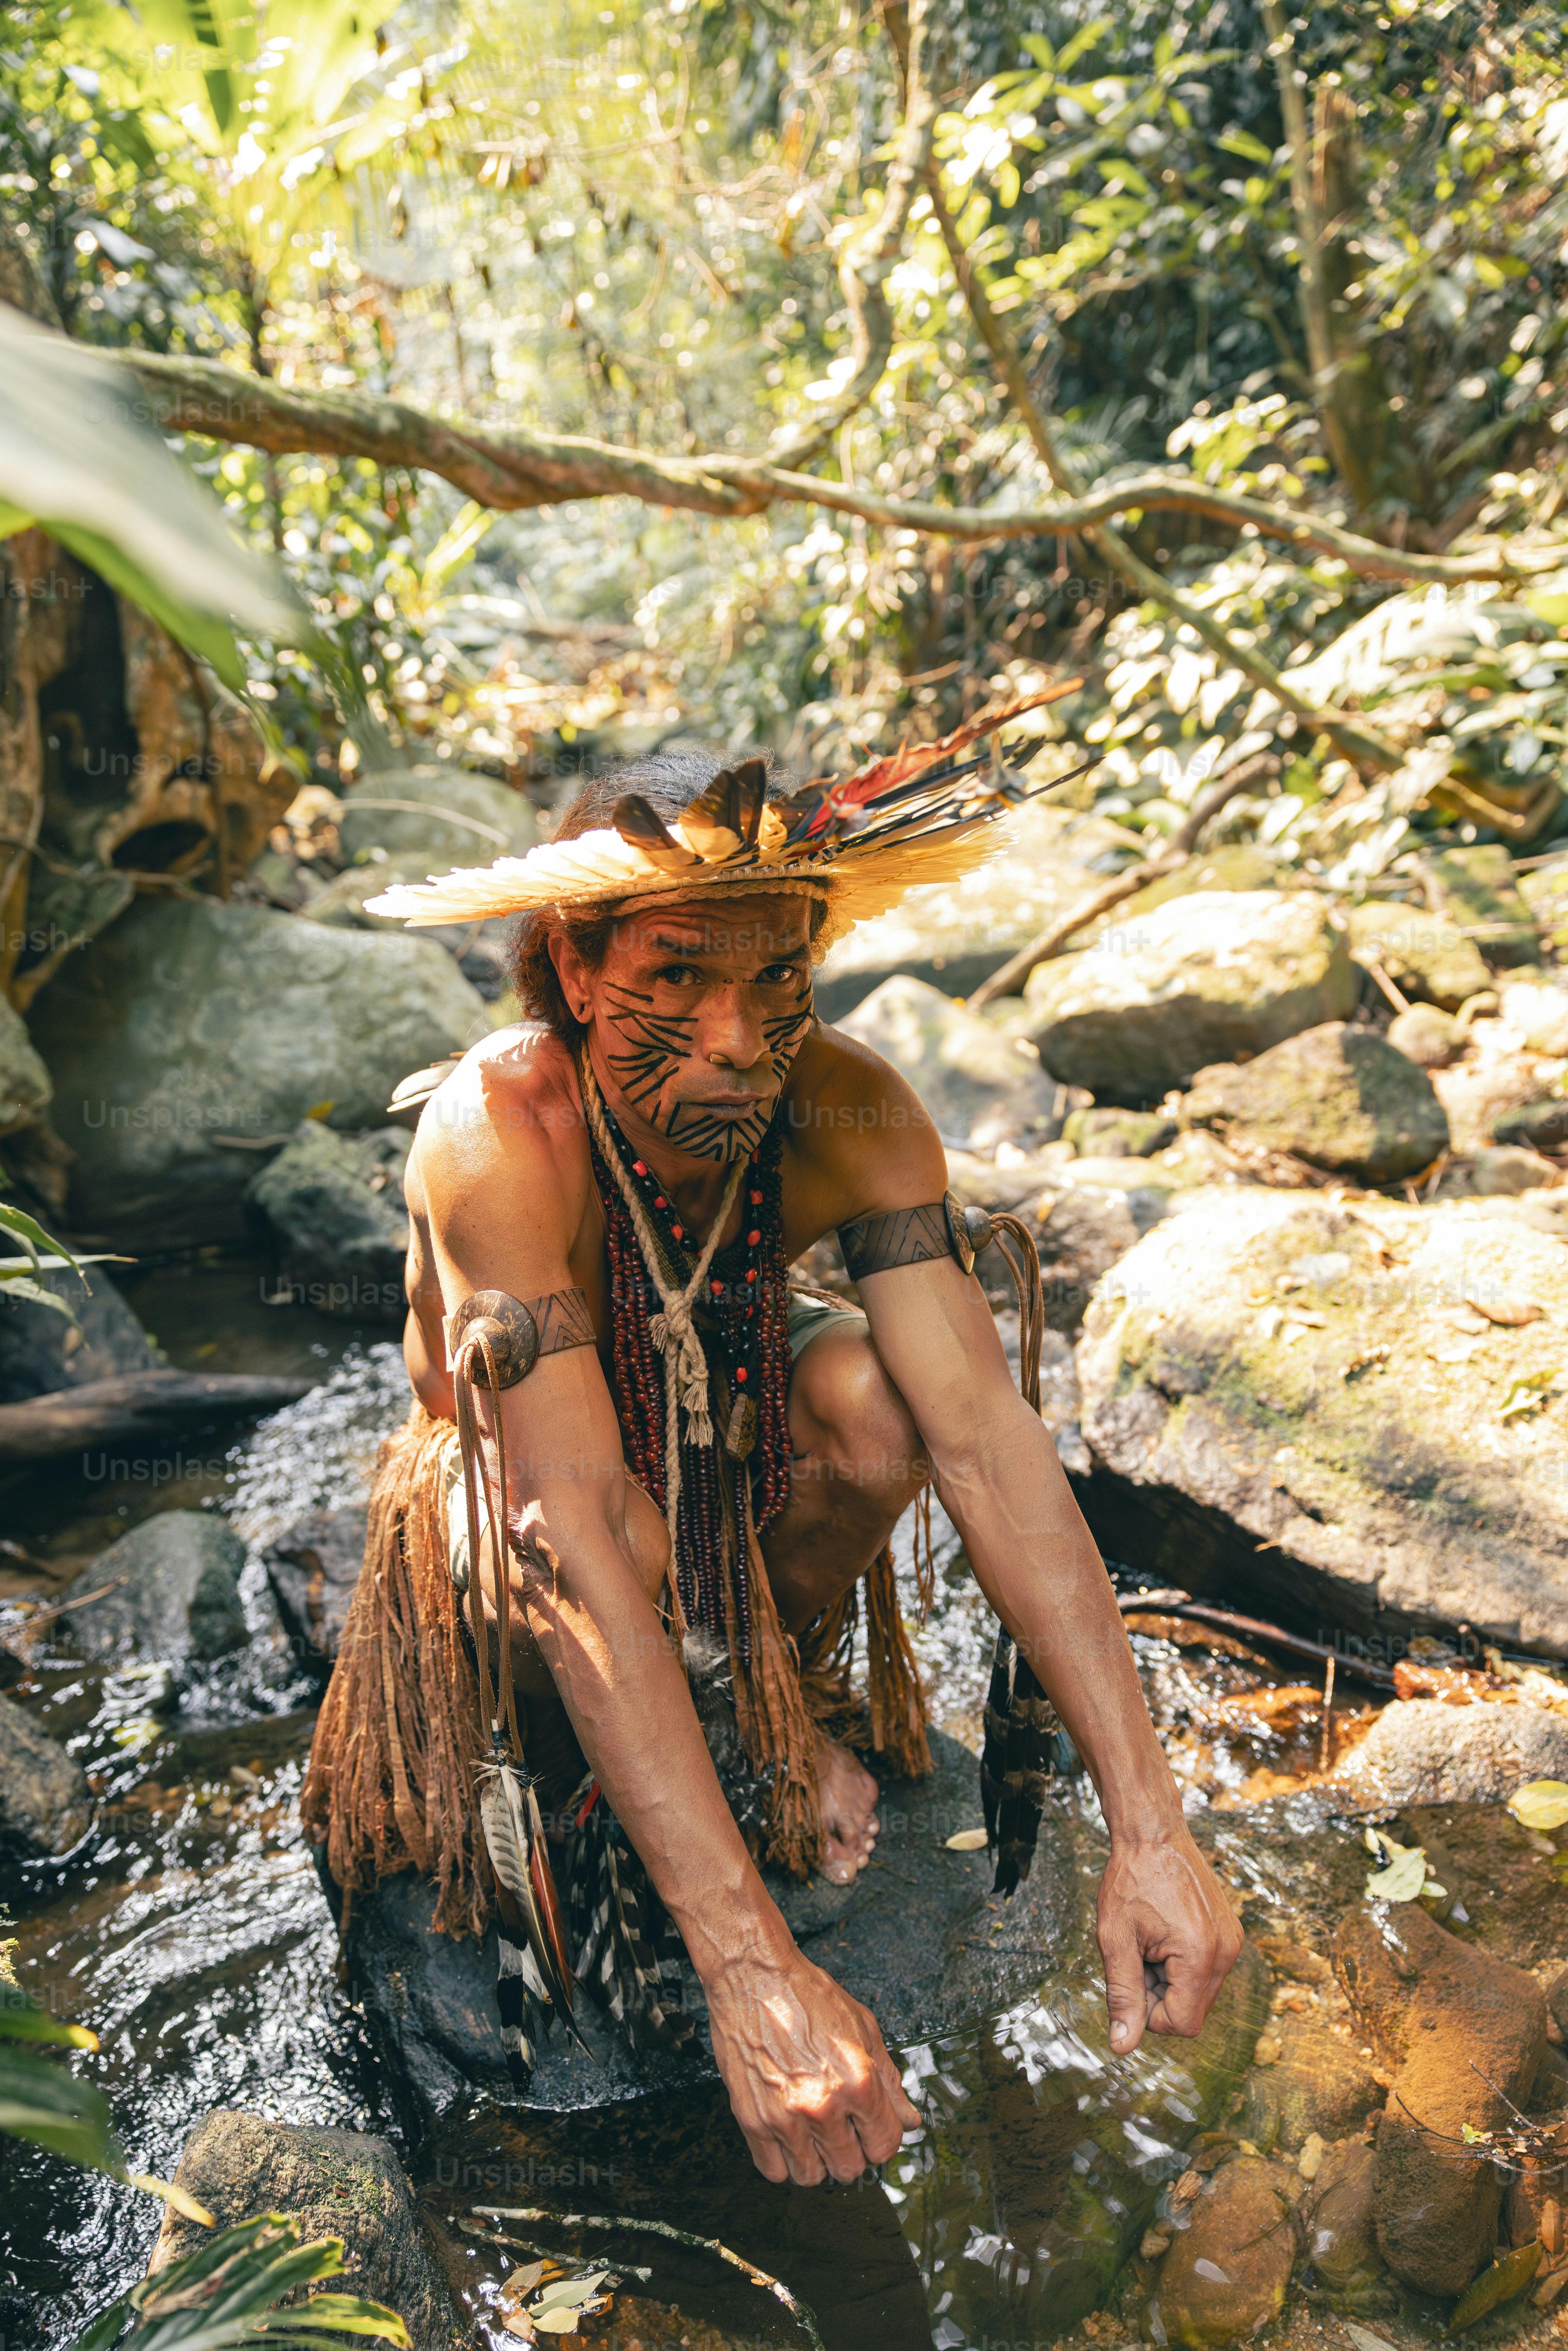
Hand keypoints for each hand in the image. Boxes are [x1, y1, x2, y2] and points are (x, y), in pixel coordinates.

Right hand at [704, 1943, 919, 2184]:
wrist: (754, 1978)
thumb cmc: (807, 1996)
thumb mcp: (864, 2029)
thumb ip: (890, 2081)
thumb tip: (909, 2120)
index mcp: (858, 2081)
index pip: (885, 2145)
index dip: (881, 2138)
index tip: (871, 2128)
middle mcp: (823, 2105)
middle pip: (850, 2169)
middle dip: (851, 2151)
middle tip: (841, 2127)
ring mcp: (785, 2116)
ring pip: (812, 2176)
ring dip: (816, 2159)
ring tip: (812, 2131)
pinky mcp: (752, 2120)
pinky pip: (773, 2170)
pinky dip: (782, 2160)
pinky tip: (787, 2135)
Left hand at [1096, 1825, 1242, 2055]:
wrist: (1153, 1833)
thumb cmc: (1131, 1880)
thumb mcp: (1116, 1939)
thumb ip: (1122, 1995)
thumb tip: (1122, 2046)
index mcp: (1200, 1956)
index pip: (1182, 2024)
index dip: (1149, 2015)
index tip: (1132, 1978)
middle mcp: (1226, 1952)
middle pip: (1193, 2012)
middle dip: (1159, 1996)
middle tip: (1137, 1955)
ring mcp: (1231, 1941)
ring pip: (1198, 1993)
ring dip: (1169, 1980)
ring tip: (1150, 1942)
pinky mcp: (1229, 1933)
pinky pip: (1205, 1971)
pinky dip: (1181, 1964)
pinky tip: (1163, 1934)